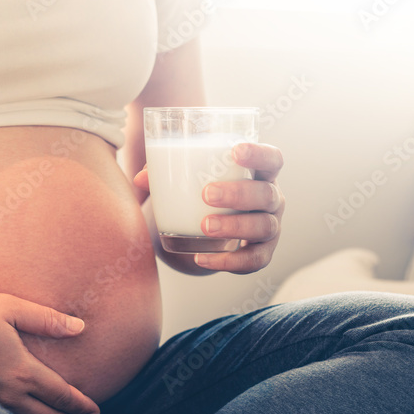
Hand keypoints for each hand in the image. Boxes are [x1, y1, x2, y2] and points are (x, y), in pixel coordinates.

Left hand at [135, 142, 284, 273]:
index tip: (235, 151)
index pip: (272, 158)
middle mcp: (272, 198)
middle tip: (206, 194)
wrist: (217, 223)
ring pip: (263, 227)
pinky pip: (253, 260)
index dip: (259, 154)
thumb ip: (169, 171)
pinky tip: (202, 259)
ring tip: (205, 226)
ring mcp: (271, 226)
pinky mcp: (263, 252)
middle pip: (266, 194)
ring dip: (235, 227)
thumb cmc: (209, 189)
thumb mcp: (194, 176)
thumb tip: (141, 178)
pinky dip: (229, 262)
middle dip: (239, 194)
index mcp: (260, 172)